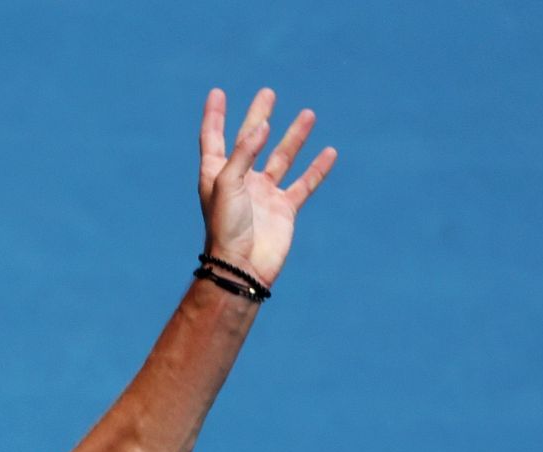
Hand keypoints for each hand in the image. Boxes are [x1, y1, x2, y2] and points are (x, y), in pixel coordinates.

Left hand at [198, 87, 336, 286]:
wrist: (243, 267)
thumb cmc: (226, 227)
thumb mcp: (228, 183)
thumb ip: (244, 153)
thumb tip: (262, 125)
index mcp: (217, 174)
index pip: (214, 138)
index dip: (215, 116)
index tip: (217, 93)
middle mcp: (240, 181)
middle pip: (250, 141)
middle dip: (258, 116)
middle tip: (267, 93)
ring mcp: (264, 194)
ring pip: (281, 157)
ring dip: (294, 136)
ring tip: (308, 113)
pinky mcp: (284, 209)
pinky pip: (304, 183)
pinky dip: (317, 168)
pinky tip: (329, 151)